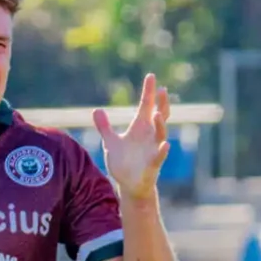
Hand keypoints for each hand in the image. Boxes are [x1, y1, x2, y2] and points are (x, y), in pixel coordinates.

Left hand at [95, 73, 171, 201]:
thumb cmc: (123, 162)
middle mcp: (150, 136)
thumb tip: (96, 110)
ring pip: (161, 134)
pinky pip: (159, 157)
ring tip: (157, 113)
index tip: (151, 76)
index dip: (149, 92)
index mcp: (140, 128)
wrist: (129, 184)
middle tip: (162, 90)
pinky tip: (165, 145)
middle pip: (160, 116)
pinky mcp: (153, 165)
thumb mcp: (111, 142)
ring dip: (160, 125)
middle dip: (162, 104)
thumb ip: (104, 127)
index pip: (146, 106)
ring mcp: (154, 149)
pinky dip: (162, 151)